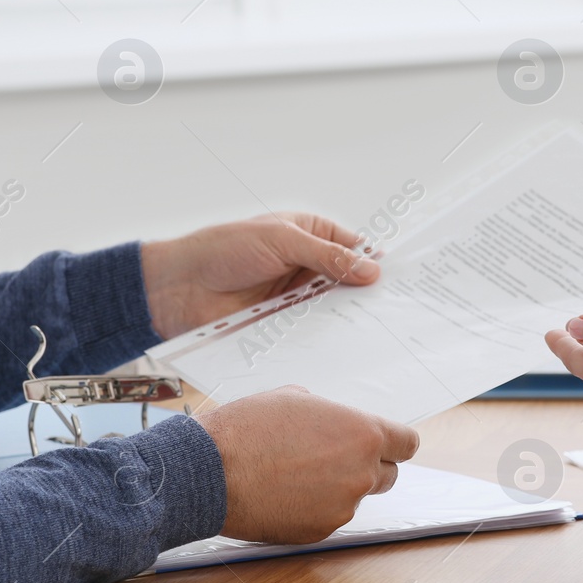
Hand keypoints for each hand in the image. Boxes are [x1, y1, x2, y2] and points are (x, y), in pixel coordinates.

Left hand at [141, 213, 378, 339]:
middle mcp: (307, 266)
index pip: (354, 248)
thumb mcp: (281, 241)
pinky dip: (327, 339)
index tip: (403, 280)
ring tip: (381, 332)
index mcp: (310, 235)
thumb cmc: (224, 249)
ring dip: (350, 319)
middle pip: (349, 282)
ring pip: (334, 310)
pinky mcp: (283, 325)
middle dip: (369, 294)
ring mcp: (296, 298)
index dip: (376, 263)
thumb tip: (370, 269)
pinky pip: (313, 333)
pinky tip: (347, 347)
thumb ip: (327, 255)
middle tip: (399, 310)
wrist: (179, 288)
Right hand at [194, 386, 420, 543]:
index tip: (385, 445)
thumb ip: (327, 412)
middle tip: (331, 458)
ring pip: (353, 497)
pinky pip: (328, 517)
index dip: (395, 443)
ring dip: (335, 488)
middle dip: (367, 466)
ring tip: (293, 474)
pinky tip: (283, 494)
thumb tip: (329, 421)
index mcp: (363, 434)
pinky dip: (313, 508)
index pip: (407, 444)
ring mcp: (343, 507)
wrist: (210, 472)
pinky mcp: (320, 531)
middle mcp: (361, 473)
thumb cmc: (247, 430)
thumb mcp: (292, 398)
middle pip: (388, 475)